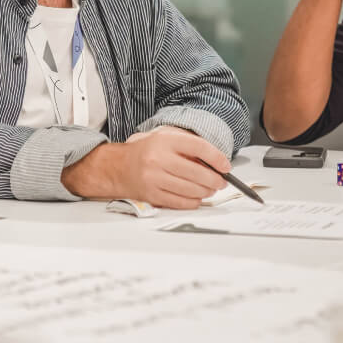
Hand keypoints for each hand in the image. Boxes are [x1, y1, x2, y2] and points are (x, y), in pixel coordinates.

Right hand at [63, 126, 229, 209]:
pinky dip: (193, 202)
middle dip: (215, 180)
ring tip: (208, 189)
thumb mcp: (165, 140)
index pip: (199, 147)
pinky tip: (195, 197)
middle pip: (198, 173)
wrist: (117, 167)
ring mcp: (154, 178)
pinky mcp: (152, 195)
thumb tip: (216, 164)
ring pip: (192, 190)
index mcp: (164, 140)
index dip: (216, 158)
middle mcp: (158, 159)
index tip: (225, 166)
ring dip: (206, 192)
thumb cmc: (146, 153)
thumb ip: (189, 148)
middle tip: (220, 182)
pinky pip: (181, 202)